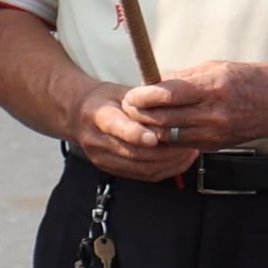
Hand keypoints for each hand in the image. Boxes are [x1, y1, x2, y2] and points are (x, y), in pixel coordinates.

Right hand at [67, 81, 196, 180]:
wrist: (78, 116)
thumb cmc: (105, 100)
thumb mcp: (121, 91)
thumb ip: (142, 101)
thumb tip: (171, 104)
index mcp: (98, 115)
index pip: (116, 127)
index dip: (135, 134)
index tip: (155, 137)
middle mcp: (96, 140)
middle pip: (133, 152)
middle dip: (165, 151)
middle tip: (188, 143)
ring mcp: (101, 158)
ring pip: (141, 168)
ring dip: (169, 163)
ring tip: (189, 152)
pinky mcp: (109, 169)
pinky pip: (143, 176)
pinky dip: (165, 170)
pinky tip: (179, 160)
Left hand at [124, 60, 267, 153]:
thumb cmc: (250, 79)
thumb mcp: (215, 68)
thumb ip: (182, 78)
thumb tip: (153, 83)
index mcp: (212, 88)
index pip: (166, 95)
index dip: (142, 96)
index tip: (130, 95)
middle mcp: (212, 113)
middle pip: (162, 119)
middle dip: (139, 114)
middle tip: (128, 107)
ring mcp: (214, 133)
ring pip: (168, 135)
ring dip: (149, 128)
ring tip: (139, 118)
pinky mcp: (214, 145)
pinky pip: (182, 143)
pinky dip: (167, 136)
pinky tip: (160, 128)